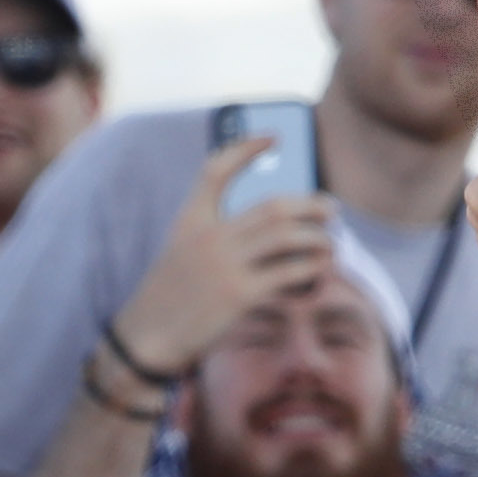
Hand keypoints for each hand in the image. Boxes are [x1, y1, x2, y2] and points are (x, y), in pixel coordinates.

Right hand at [115, 135, 337, 378]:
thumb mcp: (181, 254)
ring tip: (330, 244)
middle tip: (330, 209)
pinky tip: (319, 270)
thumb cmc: (169, 298)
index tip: (273, 137)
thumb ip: (215, 236)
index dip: (246, 148)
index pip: (216, 170)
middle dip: (309, 205)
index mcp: (190, 221)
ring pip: (286, 236)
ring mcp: (224, 266)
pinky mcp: (239, 296)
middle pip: (272, 207)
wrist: (146, 339)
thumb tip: (271, 229)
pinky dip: (310, 269)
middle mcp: (208, 237)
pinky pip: (288, 273)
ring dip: (317, 237)